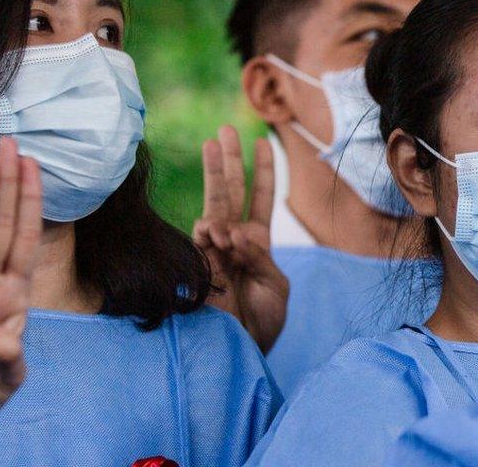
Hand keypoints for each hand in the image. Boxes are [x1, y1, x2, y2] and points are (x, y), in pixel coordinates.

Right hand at [193, 125, 287, 352]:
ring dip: (215, 172)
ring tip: (214, 141)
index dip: (262, 170)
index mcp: (257, 242)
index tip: (263, 141)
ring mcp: (215, 248)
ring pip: (214, 202)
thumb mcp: (277, 286)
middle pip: (232, 191)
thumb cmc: (262, 322)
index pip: (260, 198)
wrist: (242, 348)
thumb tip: (236, 233)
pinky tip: (222, 234)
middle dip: (229, 160)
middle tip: (225, 129)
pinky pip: (204, 235)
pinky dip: (213, 230)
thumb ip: (262, 257)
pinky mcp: (200, 262)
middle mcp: (235, 239)